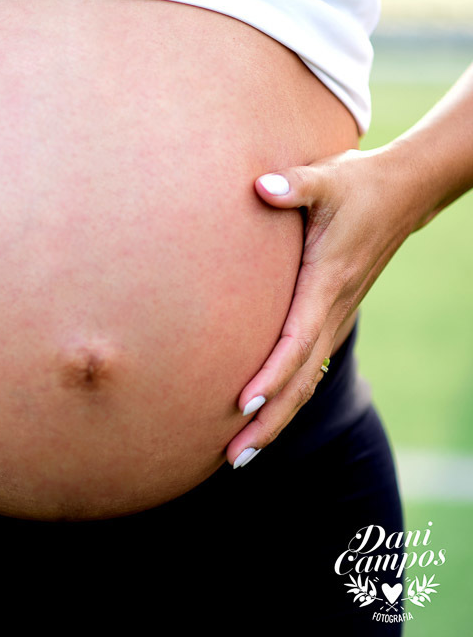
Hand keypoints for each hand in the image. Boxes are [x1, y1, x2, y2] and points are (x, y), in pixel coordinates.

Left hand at [226, 146, 433, 466]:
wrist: (403, 191)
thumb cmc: (357, 184)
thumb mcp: (327, 177)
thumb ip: (294, 185)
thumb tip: (262, 187)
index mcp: (327, 282)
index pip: (297, 339)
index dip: (271, 374)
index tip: (243, 405)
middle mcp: (334, 309)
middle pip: (301, 379)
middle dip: (268, 422)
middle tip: (233, 459)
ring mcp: (336, 317)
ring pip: (306, 381)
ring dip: (275, 420)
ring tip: (238, 456)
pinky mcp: (332, 317)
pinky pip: (308, 367)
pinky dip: (285, 397)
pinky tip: (261, 420)